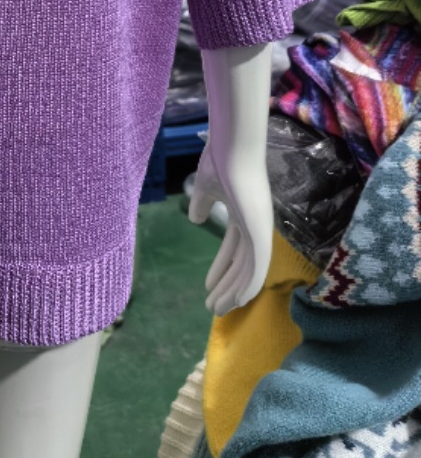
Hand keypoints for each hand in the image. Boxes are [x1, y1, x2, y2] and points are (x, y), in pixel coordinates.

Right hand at [187, 141, 272, 316]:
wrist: (232, 148)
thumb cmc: (220, 160)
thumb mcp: (205, 187)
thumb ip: (202, 203)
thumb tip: (195, 218)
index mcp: (242, 215)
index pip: (233, 250)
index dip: (221, 269)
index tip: (208, 287)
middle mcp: (255, 227)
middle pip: (242, 266)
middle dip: (227, 287)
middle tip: (213, 308)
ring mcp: (260, 231)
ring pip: (249, 272)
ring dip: (234, 293)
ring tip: (217, 309)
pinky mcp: (262, 234)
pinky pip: (257, 268)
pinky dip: (248, 286)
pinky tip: (238, 301)